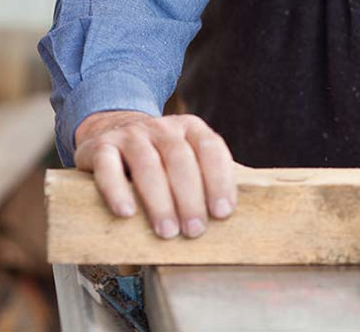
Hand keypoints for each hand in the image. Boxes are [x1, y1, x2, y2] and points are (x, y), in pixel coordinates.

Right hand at [73, 110, 237, 238]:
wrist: (111, 130)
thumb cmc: (161, 156)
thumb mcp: (190, 156)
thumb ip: (215, 172)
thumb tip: (259, 196)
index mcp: (191, 128)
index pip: (211, 149)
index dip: (220, 180)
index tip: (223, 212)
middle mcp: (163, 127)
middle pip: (180, 159)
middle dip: (190, 197)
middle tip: (194, 231)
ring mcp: (130, 135)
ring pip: (147, 164)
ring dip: (159, 200)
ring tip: (167, 232)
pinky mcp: (100, 147)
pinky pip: (107, 166)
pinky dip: (116, 190)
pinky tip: (126, 213)